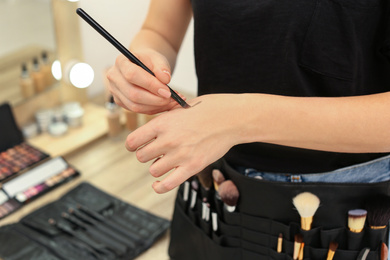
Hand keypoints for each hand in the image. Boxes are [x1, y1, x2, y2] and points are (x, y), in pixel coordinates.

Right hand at [106, 49, 180, 113]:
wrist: (144, 66)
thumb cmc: (150, 61)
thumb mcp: (158, 59)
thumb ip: (162, 67)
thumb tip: (165, 79)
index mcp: (121, 62)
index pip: (132, 75)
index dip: (150, 85)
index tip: (167, 90)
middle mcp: (114, 77)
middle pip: (133, 94)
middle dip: (154, 99)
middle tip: (170, 98)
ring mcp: (115, 91)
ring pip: (135, 106)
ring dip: (155, 106)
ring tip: (171, 102)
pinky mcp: (121, 102)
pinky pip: (138, 110)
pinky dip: (153, 109)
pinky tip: (164, 104)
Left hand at [125, 94, 241, 192]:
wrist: (231, 118)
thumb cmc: (208, 110)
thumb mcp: (180, 108)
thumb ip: (164, 120)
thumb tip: (151, 130)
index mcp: (163, 123)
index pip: (132, 141)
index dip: (132, 144)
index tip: (136, 146)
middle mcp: (168, 140)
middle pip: (141, 157)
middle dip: (147, 155)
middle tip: (156, 151)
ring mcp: (180, 155)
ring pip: (153, 170)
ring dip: (157, 167)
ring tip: (166, 161)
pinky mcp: (192, 167)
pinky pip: (167, 184)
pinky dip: (160, 187)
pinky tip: (158, 184)